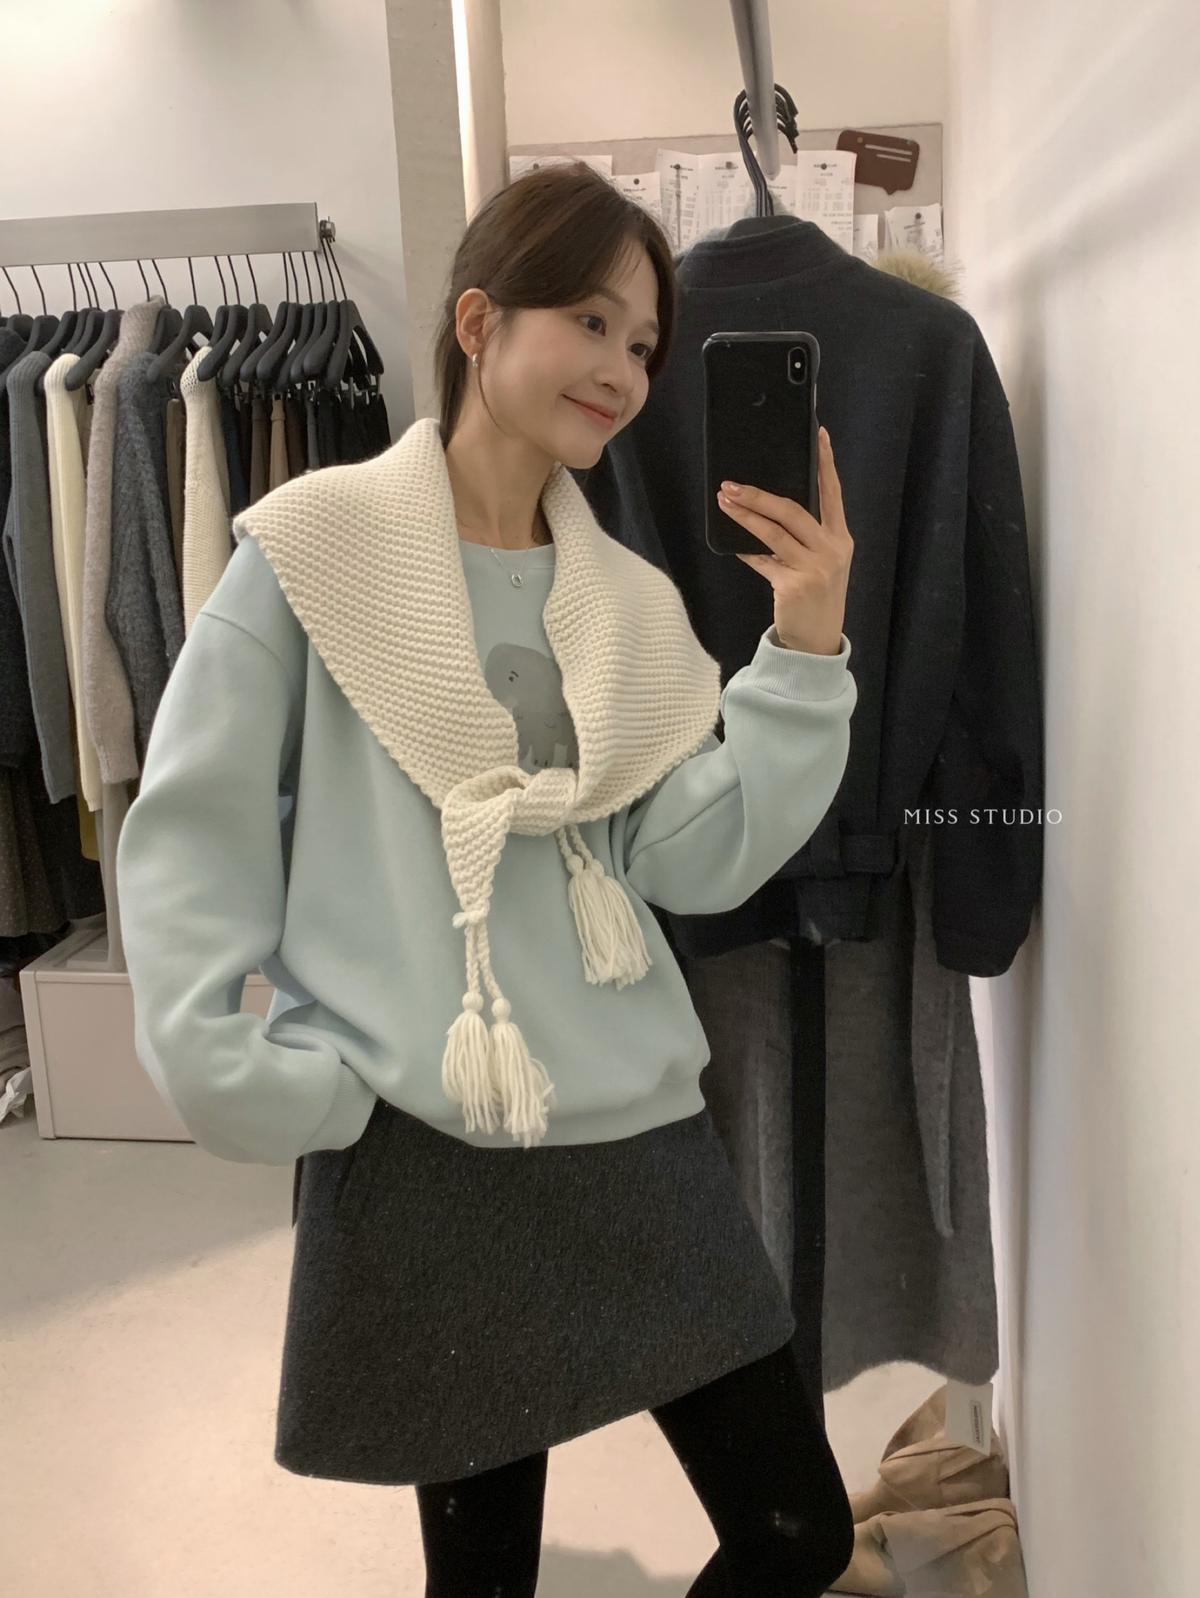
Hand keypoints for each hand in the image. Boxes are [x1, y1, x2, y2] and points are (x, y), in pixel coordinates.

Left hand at [716, 425, 853, 654]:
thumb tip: (767, 509)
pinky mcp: (793, 585)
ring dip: (745, 515)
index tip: (819, 434)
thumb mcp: (820, 563)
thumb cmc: (815, 597)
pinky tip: (732, 540)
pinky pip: (762, 560)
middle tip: (732, 484)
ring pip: (774, 532)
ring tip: (725, 502)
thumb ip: (803, 538)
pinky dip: (746, 550)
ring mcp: (814, 568)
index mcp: (840, 538)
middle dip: (759, 494)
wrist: (816, 640)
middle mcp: (831, 550)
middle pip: (793, 510)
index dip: (826, 463)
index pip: (833, 493)